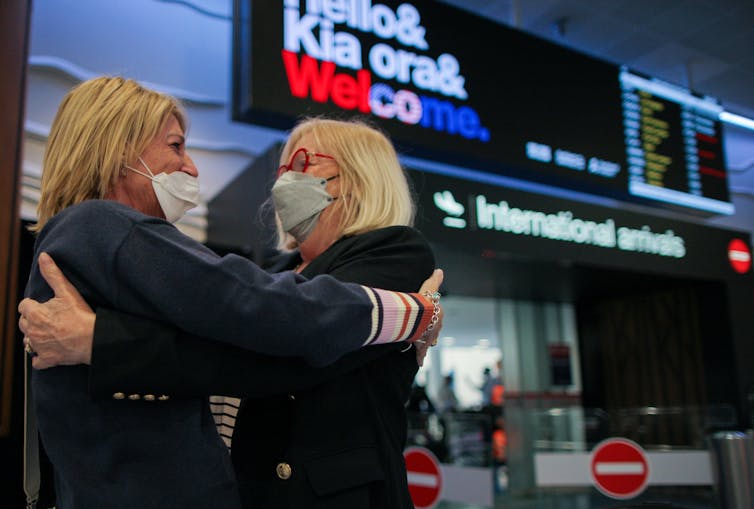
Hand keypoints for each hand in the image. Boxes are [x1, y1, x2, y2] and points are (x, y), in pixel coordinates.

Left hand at [18, 252, 94, 367]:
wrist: (93, 339)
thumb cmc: (81, 315)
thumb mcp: (67, 291)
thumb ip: (53, 274)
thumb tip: (44, 257)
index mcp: (33, 314)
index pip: (24, 306)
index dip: (35, 305)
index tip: (47, 306)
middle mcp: (31, 331)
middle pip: (24, 323)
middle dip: (34, 320)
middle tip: (51, 319)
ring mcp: (38, 347)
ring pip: (28, 341)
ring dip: (36, 337)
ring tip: (51, 333)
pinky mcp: (46, 360)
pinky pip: (36, 360)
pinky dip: (41, 357)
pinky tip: (50, 350)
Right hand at [415, 269, 443, 365]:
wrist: (421, 315)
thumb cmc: (424, 302)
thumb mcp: (429, 288)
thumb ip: (434, 279)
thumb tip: (439, 270)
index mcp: (437, 314)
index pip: (437, 318)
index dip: (432, 319)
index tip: (428, 321)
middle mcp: (435, 327)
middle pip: (434, 331)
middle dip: (430, 333)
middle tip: (424, 334)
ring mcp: (429, 336)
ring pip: (429, 342)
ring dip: (425, 344)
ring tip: (420, 346)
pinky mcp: (423, 345)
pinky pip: (422, 352)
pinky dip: (421, 357)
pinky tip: (420, 363)